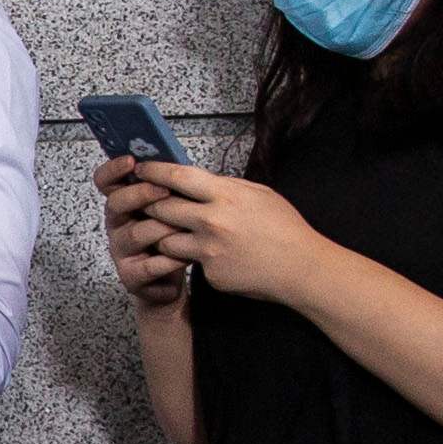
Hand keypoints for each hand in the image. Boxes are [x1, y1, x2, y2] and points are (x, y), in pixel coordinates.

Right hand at [92, 158, 193, 309]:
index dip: (113, 170)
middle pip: (115, 203)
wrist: (169, 282)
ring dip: (161, 227)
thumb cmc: (172, 239)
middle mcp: (117, 225)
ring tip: (183, 227)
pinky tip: (186, 256)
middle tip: (163, 190)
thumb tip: (178, 163)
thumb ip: (167, 188)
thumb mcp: (169, 209)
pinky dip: (170, 259)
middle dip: (140, 194)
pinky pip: (150, 266)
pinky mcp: (131, 276)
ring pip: (135, 233)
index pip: (105, 182)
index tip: (131, 161)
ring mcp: (121, 251)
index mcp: (123, 204)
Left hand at [102, 161, 323, 306]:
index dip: (153, 171)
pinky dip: (193, 258)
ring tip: (174, 231)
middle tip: (145, 202)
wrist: (301, 269)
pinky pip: (189, 262)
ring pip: (165, 239)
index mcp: (226, 196)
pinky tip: (213, 256)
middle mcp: (212, 221)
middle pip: (161, 208)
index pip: (177, 177)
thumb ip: (227, 187)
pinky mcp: (209, 274)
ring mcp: (208, 250)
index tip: (141, 169)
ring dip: (164, 234)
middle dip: (149, 204)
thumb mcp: (259, 195)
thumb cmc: (285, 230)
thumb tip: (200, 181)